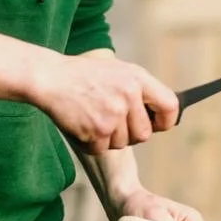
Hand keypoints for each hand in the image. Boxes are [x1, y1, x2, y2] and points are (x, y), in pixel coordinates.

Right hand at [29, 52, 179, 154]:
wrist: (51, 77)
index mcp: (137, 78)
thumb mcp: (118, 71)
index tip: (157, 125)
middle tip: (112, 122)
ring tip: (94, 117)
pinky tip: (83, 124)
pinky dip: (92, 143)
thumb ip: (140, 90)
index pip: (170, 106)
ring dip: (109, 138)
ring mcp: (113, 114)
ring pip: (122, 144)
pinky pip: (102, 149)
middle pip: (144, 134)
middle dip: (130, 134)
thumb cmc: (85, 75)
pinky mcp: (96, 131)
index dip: (165, 120)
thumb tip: (159, 117)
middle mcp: (128, 96)